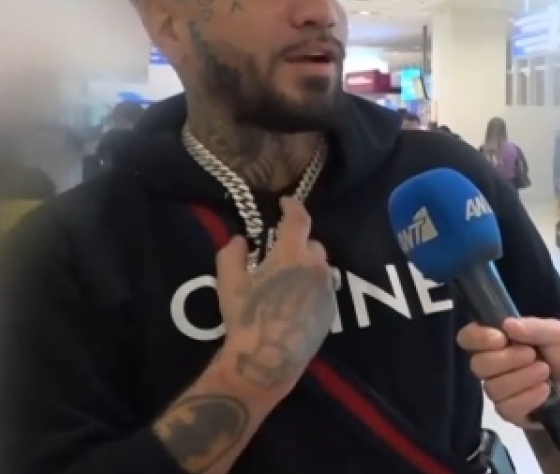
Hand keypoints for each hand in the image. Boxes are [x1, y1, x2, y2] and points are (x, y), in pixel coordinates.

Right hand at [215, 197, 334, 393]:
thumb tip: (241, 240)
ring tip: (287, 279)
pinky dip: (311, 286)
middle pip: (312, 244)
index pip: (299, 219)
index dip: (293, 206)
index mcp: (292, 254)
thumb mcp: (229, 282)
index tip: (285, 202)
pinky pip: (323, 288)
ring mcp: (327, 289)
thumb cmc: (246, 317)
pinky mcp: (331, 310)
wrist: (268, 358)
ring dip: (306, 266)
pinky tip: (294, 300)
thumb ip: (232, 253)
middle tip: (278, 253)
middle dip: (297, 243)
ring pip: (320, 267)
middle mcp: (316, 267)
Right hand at [458, 318, 559, 427]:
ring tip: (546, 373)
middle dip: (508, 359)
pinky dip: (528, 398)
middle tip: (533, 355)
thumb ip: (534, 327)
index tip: (500, 338)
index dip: (478, 338)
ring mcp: (501, 390)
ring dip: (523, 379)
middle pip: (478, 365)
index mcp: (500, 341)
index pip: (469, 337)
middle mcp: (494, 365)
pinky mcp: (511, 412)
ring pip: (493, 387)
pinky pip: (507, 408)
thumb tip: (506, 324)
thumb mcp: (558, 332)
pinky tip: (545, 392)